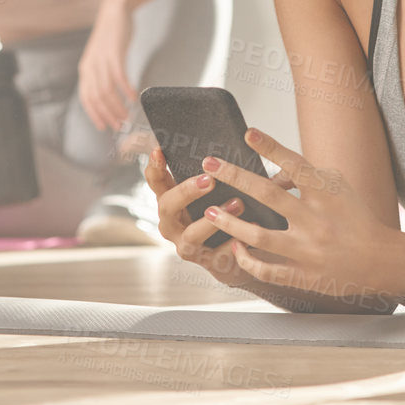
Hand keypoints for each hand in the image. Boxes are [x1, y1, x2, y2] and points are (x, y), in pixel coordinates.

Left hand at [77, 0, 139, 131]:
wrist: (114, 10)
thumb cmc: (111, 36)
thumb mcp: (101, 57)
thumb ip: (101, 74)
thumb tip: (107, 95)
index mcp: (85, 69)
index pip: (86, 98)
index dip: (94, 115)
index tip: (104, 127)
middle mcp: (90, 66)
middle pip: (97, 98)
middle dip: (108, 115)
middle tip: (119, 126)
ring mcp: (101, 60)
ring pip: (107, 90)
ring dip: (117, 106)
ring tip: (127, 116)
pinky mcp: (114, 53)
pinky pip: (119, 76)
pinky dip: (126, 90)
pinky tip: (133, 98)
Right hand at [143, 145, 265, 289]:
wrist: (242, 255)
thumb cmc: (227, 214)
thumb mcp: (217, 191)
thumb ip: (217, 171)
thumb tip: (236, 139)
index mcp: (172, 202)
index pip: (156, 182)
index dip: (155, 167)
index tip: (160, 150)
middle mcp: (173, 224)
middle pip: (166, 207)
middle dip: (186, 192)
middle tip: (209, 180)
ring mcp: (188, 246)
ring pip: (191, 235)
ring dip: (213, 220)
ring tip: (238, 203)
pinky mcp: (209, 264)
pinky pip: (218, 255)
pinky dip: (234, 242)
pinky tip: (250, 229)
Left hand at [200, 127, 395, 308]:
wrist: (381, 259)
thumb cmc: (356, 217)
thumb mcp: (338, 186)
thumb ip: (307, 174)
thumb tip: (276, 167)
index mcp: (326, 193)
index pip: (295, 164)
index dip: (271, 147)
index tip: (248, 132)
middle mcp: (315, 219)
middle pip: (268, 195)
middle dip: (235, 177)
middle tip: (209, 164)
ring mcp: (307, 249)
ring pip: (259, 235)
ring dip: (230, 223)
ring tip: (209, 211)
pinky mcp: (303, 274)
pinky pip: (266, 269)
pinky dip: (246, 259)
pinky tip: (233, 247)